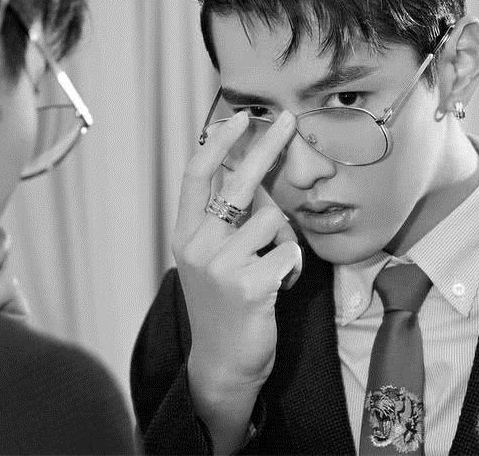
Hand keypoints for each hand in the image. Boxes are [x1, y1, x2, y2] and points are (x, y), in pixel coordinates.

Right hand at [172, 110, 301, 450]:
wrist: (223, 361)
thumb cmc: (223, 303)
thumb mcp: (210, 257)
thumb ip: (223, 219)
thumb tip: (250, 172)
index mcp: (185, 234)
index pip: (196, 175)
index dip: (219, 143)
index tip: (239, 118)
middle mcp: (197, 245)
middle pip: (237, 182)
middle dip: (266, 146)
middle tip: (289, 120)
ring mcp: (222, 266)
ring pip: (274, 220)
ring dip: (283, 238)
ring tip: (270, 266)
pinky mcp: (250, 285)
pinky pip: (290, 251)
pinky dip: (292, 264)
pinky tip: (277, 284)